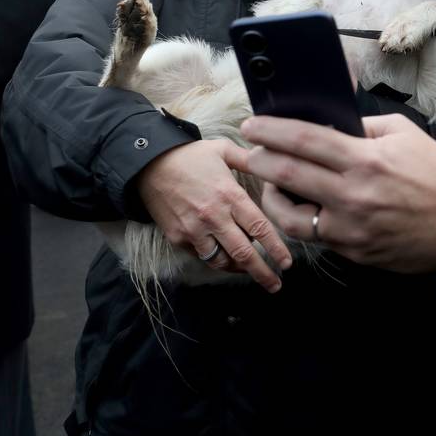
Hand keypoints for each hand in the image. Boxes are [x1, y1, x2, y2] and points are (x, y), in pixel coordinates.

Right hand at [135, 138, 292, 291]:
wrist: (147, 164)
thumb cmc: (189, 156)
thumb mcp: (223, 150)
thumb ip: (249, 159)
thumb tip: (273, 161)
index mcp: (229, 195)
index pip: (259, 228)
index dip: (276, 248)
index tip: (287, 263)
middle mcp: (213, 217)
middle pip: (243, 254)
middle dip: (263, 273)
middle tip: (276, 285)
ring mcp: (194, 230)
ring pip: (222, 261)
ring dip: (239, 270)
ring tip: (251, 272)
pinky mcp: (178, 238)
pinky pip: (201, 255)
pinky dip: (216, 259)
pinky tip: (226, 258)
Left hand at [242, 114, 435, 271]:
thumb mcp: (402, 133)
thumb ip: (362, 127)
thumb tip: (327, 125)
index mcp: (365, 160)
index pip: (304, 140)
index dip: (271, 131)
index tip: (252, 126)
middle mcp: (354, 196)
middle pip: (287, 176)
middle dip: (259, 161)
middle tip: (247, 153)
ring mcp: (353, 230)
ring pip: (291, 216)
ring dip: (272, 198)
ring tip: (271, 185)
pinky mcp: (356, 254)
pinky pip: (317, 237)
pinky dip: (304, 220)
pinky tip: (303, 207)